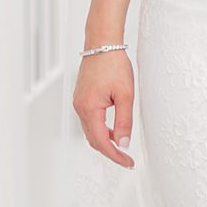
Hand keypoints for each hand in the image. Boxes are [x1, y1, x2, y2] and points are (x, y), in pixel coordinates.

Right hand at [73, 47, 134, 164]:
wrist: (102, 44)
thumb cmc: (114, 64)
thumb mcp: (125, 95)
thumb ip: (124, 121)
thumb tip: (123, 144)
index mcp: (89, 108)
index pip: (101, 141)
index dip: (115, 155)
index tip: (128, 162)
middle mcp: (80, 107)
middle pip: (93, 139)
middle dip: (110, 151)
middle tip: (127, 159)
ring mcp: (79, 103)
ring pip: (91, 131)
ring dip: (105, 140)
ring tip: (122, 145)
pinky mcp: (82, 98)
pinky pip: (90, 121)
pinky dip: (101, 129)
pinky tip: (114, 129)